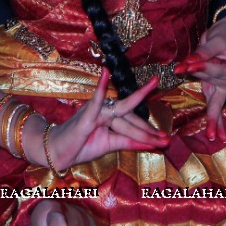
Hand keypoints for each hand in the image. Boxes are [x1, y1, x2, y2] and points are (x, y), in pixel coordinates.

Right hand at [38, 69, 169, 172]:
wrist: (57, 152)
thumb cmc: (81, 146)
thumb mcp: (110, 145)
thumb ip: (129, 142)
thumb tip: (151, 144)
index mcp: (111, 117)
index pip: (134, 123)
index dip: (149, 134)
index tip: (165, 141)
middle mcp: (106, 111)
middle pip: (132, 119)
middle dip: (149, 130)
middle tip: (167, 138)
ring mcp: (96, 111)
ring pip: (123, 117)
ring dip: (140, 131)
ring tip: (157, 137)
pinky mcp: (86, 116)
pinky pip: (95, 101)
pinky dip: (101, 87)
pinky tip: (106, 73)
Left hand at [181, 14, 225, 141]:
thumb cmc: (225, 36)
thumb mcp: (216, 40)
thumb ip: (203, 53)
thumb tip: (187, 63)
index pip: (218, 69)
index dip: (202, 66)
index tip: (185, 65)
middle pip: (212, 80)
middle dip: (198, 71)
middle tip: (182, 65)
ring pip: (209, 91)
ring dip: (199, 80)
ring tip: (186, 72)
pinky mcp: (218, 93)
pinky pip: (216, 109)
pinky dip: (214, 123)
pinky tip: (216, 137)